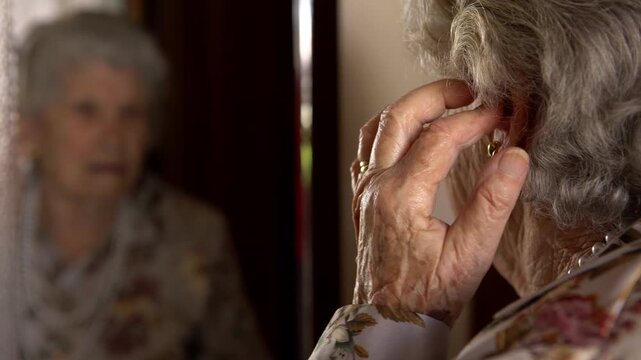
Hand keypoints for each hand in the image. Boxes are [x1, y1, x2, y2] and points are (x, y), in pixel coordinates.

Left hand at [351, 79, 528, 326]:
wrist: (389, 320)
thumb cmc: (427, 295)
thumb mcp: (470, 256)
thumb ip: (492, 203)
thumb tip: (514, 156)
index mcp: (401, 196)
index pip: (440, 138)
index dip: (474, 119)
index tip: (500, 115)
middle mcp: (376, 186)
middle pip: (399, 117)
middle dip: (437, 95)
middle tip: (469, 91)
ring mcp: (365, 190)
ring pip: (377, 127)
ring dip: (410, 108)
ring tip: (443, 103)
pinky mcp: (363, 197)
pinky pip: (367, 148)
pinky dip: (389, 130)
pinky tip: (410, 134)